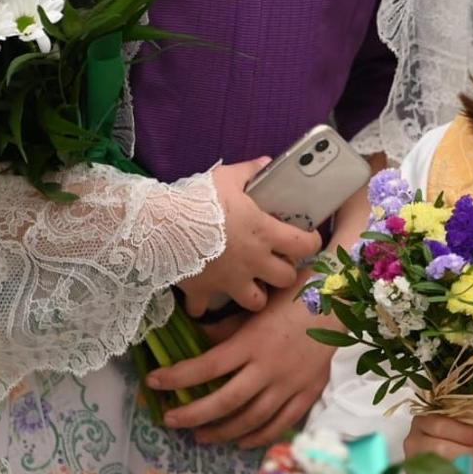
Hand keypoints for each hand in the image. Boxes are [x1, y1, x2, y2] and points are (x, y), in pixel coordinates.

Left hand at [153, 290, 336, 446]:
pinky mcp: (307, 393)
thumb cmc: (298, 296)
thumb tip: (200, 341)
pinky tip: (239, 440)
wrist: (343, 302)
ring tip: (199, 436)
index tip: (154, 381)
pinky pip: (280, 423)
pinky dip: (258, 436)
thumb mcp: (259, 306)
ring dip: (221, 431)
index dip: (178, 376)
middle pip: (225, 401)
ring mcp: (290, 384)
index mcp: (253, 342)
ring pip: (250, 419)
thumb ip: (228, 327)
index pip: (207, 365)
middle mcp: (269, 367)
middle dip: (193, 414)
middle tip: (170, 419)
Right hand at [178, 159, 323, 316]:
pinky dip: (203, 307)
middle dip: (284, 272)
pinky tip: (201, 298)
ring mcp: (230, 281)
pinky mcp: (205, 292)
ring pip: (256, 302)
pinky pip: (205, 310)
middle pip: (286, 279)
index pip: (305, 245)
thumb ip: (250, 172)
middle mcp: (254, 261)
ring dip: (254, 295)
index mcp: (265, 233)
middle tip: (275, 262)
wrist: (162, 225)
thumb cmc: (200, 200)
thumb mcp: (227, 178)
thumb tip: (267, 163)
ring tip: (248, 284)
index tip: (306, 238)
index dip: (310, 243)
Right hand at [406, 404, 472, 473]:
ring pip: (438, 466)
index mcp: (426, 418)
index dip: (462, 432)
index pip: (440, 423)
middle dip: (467, 453)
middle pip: (438, 447)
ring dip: (465, 467)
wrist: (452, 453)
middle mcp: (414, 439)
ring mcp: (414, 462)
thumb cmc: (464, 433)